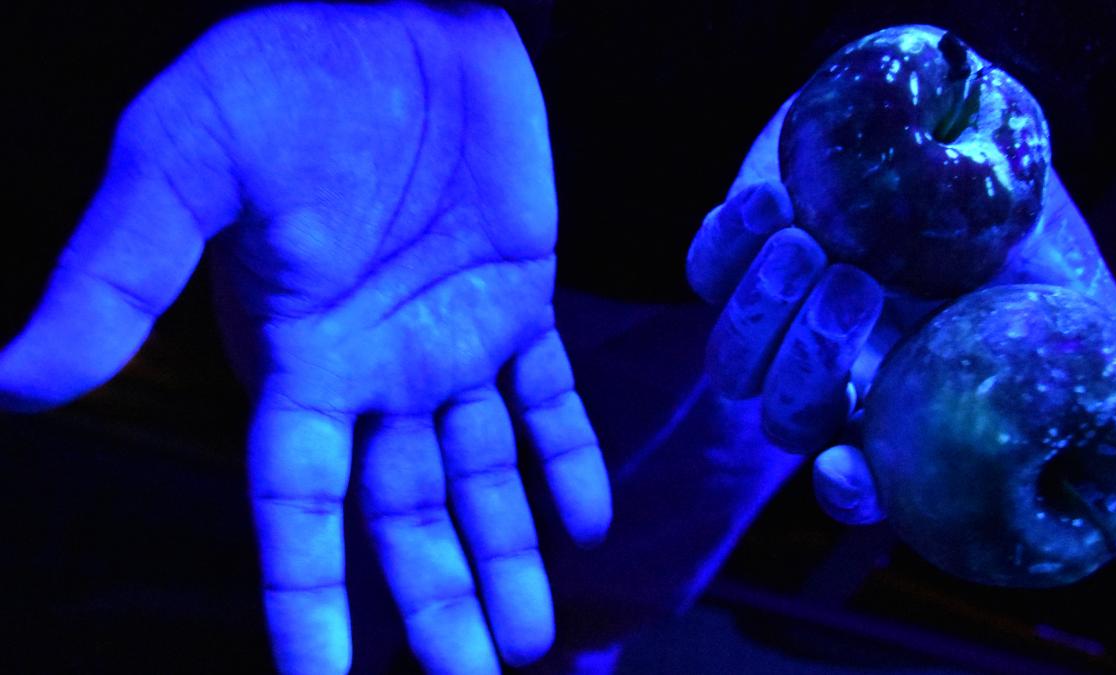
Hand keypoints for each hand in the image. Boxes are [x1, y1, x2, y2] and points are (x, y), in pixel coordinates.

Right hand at [0, 3, 609, 672]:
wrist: (401, 7)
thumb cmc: (288, 72)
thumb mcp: (186, 162)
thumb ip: (119, 272)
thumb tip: (16, 381)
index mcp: (294, 356)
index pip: (295, 502)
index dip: (307, 596)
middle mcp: (372, 368)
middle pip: (400, 514)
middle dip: (432, 601)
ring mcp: (449, 338)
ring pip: (479, 474)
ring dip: (506, 552)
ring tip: (531, 636)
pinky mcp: (518, 297)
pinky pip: (548, 395)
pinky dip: (566, 453)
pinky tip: (583, 516)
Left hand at [687, 92, 1115, 526]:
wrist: (946, 116)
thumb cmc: (1010, 211)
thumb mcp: (1060, 276)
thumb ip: (1082, 336)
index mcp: (896, 400)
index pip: (858, 480)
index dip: (848, 489)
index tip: (848, 465)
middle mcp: (828, 372)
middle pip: (784, 418)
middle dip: (811, 361)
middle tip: (854, 284)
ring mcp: (775, 317)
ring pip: (731, 361)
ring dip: (762, 309)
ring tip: (809, 243)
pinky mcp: (739, 256)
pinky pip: (703, 274)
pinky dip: (729, 244)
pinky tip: (774, 203)